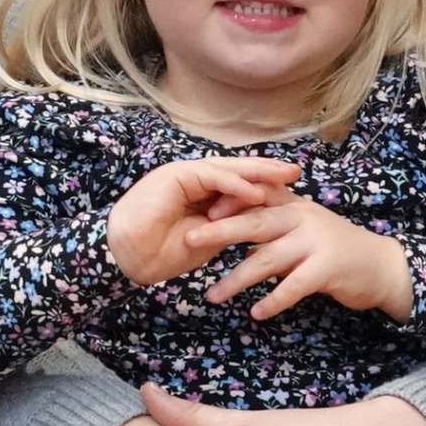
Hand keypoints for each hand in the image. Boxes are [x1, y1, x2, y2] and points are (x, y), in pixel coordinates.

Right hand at [106, 158, 301, 285]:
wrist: (129, 257)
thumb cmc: (162, 252)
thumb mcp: (208, 238)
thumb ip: (229, 225)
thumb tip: (257, 221)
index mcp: (199, 193)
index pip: (236, 183)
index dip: (262, 183)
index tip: (290, 189)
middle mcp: (193, 179)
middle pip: (235, 171)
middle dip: (266, 171)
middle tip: (296, 170)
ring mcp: (183, 174)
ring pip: (226, 169)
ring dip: (256, 172)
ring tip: (284, 175)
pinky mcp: (175, 175)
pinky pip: (210, 176)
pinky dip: (234, 184)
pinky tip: (255, 191)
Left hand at [185, 194, 414, 321]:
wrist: (381, 266)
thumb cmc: (331, 247)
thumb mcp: (300, 227)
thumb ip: (267, 226)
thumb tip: (224, 227)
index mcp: (292, 205)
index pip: (254, 195)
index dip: (226, 201)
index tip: (196, 210)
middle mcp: (302, 218)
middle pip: (254, 223)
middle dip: (219, 231)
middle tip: (188, 240)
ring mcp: (316, 242)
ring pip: (267, 258)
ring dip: (237, 279)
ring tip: (212, 295)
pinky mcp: (328, 268)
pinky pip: (294, 286)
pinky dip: (273, 300)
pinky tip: (255, 313)